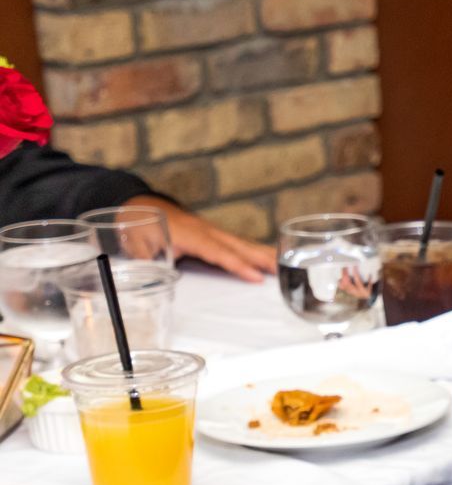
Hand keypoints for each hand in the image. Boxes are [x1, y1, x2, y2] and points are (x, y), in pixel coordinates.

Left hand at [128, 196, 274, 280]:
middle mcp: (205, 230)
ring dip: (264, 253)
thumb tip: (151, 281)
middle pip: (239, 245)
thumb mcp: (134, 244)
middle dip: (262, 258)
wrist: (140, 203)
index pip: (218, 252)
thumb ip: (146, 262)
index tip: (256, 277)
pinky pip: (236, 242)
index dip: (238, 265)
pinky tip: (267, 257)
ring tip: (285, 264)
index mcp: (189, 234)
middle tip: (285, 270)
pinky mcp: (212, 233)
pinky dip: (254, 250)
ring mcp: (211, 230)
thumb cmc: (138, 224)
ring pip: (241, 243)